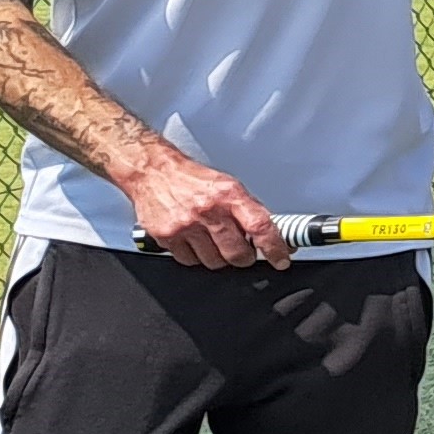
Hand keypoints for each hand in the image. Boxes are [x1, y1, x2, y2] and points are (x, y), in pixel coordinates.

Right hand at [120, 143, 286, 268]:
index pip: (260, 226)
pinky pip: (189, 261)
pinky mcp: (166, 237)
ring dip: (219, 258)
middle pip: (236, 253)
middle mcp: (208, 211)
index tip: (281, 259)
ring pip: (213, 262)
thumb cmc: (192, 179)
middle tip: (243, 252)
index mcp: (229, 195)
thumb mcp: (228, 186)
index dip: (274, 247)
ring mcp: (185, 226)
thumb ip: (248, 209)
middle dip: (244, 257)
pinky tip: (194, 242)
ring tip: (213, 241)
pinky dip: (195, 257)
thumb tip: (271, 233)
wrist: (152, 172)